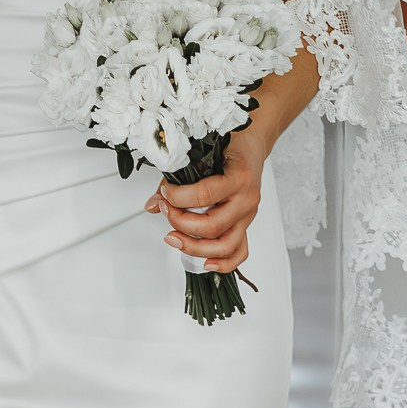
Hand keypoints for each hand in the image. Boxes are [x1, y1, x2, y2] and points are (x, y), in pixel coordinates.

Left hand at [145, 134, 265, 271]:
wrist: (252, 144)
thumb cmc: (231, 145)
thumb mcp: (204, 153)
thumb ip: (177, 178)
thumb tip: (154, 203)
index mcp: (238, 177)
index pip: (205, 195)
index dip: (178, 197)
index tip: (165, 192)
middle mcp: (246, 200)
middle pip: (213, 225)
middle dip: (181, 223)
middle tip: (165, 211)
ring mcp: (247, 215)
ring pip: (225, 245)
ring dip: (195, 247)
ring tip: (174, 239)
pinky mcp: (245, 224)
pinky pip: (240, 251)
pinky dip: (224, 262)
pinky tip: (206, 263)